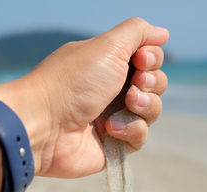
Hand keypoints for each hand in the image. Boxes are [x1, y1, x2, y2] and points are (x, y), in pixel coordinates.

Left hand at [0, 18, 168, 177]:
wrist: (44, 125)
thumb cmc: (72, 82)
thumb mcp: (106, 46)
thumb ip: (137, 33)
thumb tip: (162, 33)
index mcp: (106, 64)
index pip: (147, 58)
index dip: (151, 58)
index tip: (140, 59)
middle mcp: (110, 89)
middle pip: (154, 84)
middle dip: (151, 82)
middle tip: (135, 84)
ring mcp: (111, 116)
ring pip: (151, 110)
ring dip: (145, 105)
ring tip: (127, 103)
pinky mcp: (112, 144)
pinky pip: (140, 136)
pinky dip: (131, 129)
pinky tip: (110, 128)